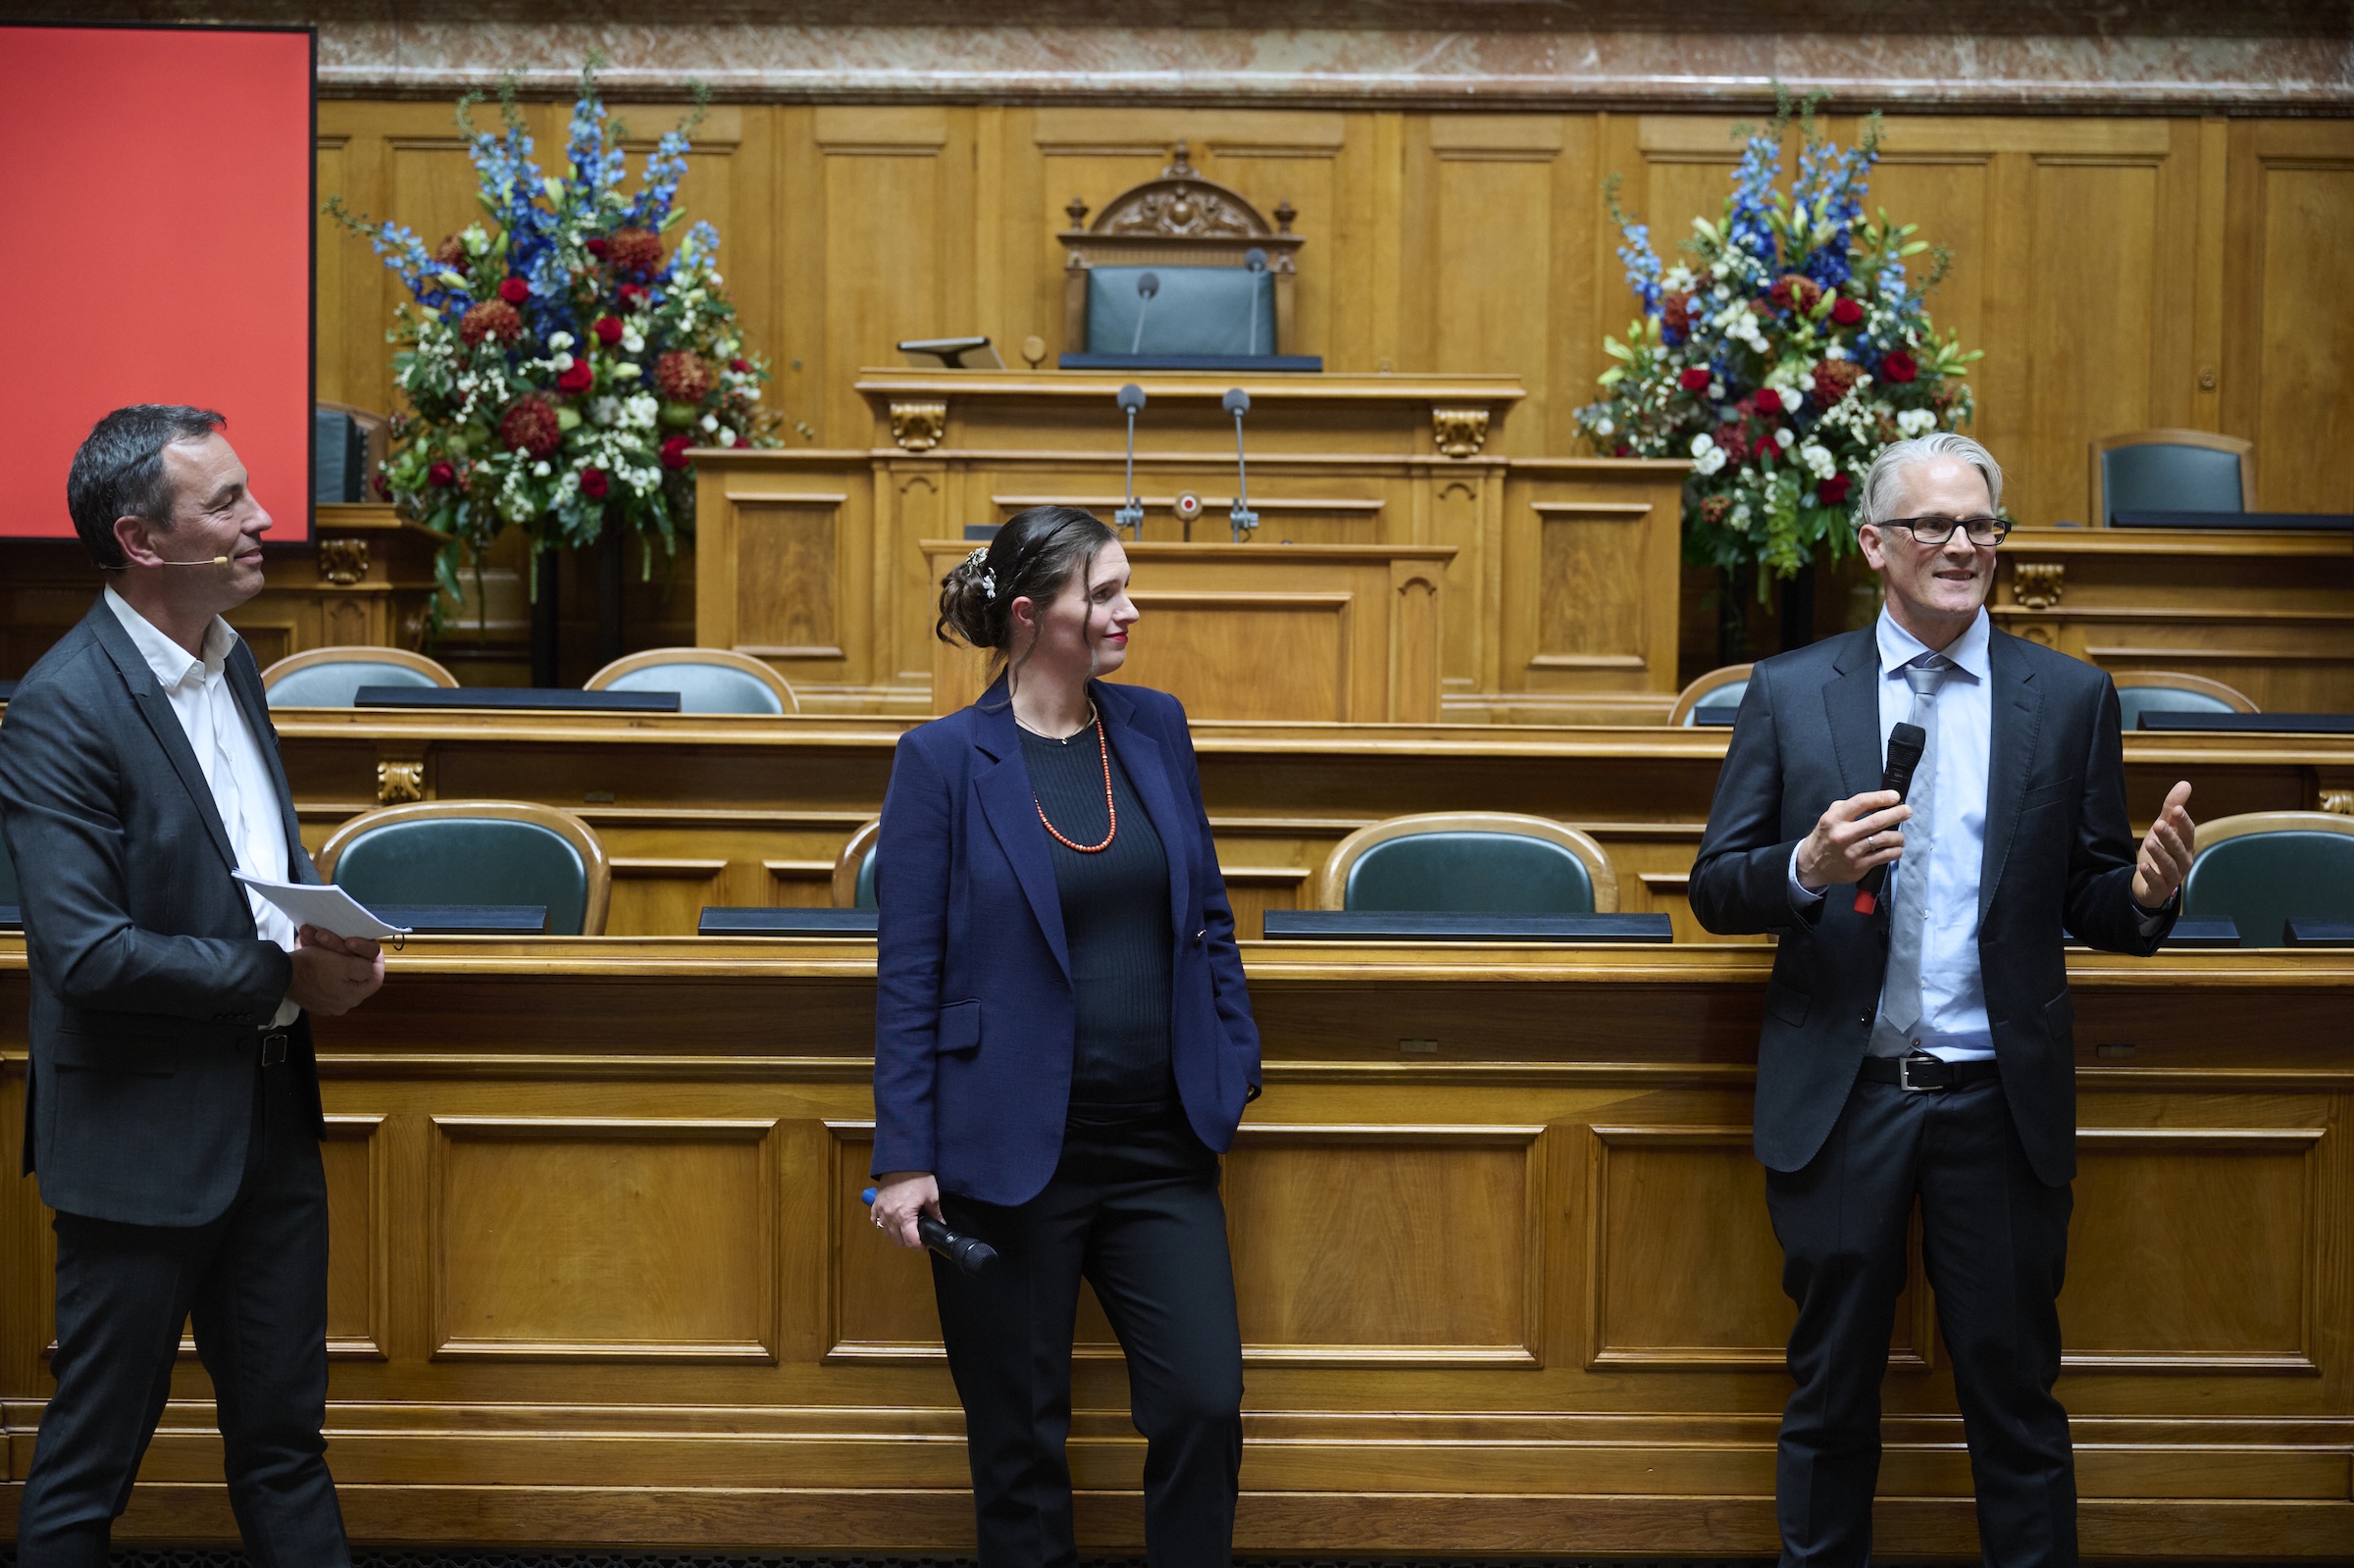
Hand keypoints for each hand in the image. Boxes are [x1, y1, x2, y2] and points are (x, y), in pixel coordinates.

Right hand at [287, 926, 384, 1017]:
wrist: (276, 974)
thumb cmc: (310, 968)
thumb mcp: (345, 964)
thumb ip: (364, 969)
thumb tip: (370, 969)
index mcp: (352, 997)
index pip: (375, 978)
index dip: (375, 960)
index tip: (369, 946)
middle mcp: (341, 1003)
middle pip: (355, 972)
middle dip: (349, 951)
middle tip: (343, 939)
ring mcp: (326, 1000)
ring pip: (338, 971)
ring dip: (332, 952)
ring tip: (321, 937)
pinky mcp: (313, 995)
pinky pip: (323, 975)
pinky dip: (321, 960)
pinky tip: (314, 947)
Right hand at [870, 1171, 941, 1250]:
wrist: (903, 1160)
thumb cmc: (918, 1176)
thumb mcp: (932, 1196)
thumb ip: (936, 1214)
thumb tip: (940, 1224)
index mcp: (904, 1216)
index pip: (910, 1242)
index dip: (920, 1246)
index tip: (925, 1244)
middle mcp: (890, 1216)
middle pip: (898, 1240)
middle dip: (909, 1242)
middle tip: (918, 1238)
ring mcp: (880, 1210)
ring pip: (886, 1233)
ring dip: (896, 1235)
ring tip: (906, 1230)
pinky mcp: (876, 1203)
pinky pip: (875, 1221)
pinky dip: (883, 1225)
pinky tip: (891, 1222)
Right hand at [1795, 789, 1914, 890]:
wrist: (1812, 864)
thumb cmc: (1826, 837)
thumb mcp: (1829, 817)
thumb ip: (1849, 807)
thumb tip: (1877, 801)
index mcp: (1834, 819)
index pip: (1861, 803)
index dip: (1881, 797)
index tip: (1895, 796)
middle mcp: (1843, 835)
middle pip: (1877, 821)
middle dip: (1897, 814)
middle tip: (1907, 811)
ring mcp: (1851, 852)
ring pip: (1884, 839)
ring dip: (1898, 836)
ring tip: (1900, 835)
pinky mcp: (1859, 866)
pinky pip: (1885, 856)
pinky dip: (1896, 851)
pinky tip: (1896, 848)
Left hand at [2131, 780, 2195, 909]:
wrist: (2151, 882)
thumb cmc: (2161, 851)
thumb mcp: (2164, 828)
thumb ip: (2172, 808)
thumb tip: (2185, 783)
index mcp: (2186, 845)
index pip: (2188, 831)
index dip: (2183, 821)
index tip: (2177, 810)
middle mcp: (2183, 860)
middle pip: (2179, 848)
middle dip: (2170, 836)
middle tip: (2158, 824)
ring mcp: (2173, 876)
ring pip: (2170, 865)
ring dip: (2160, 854)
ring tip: (2149, 842)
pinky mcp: (2160, 888)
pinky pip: (2158, 882)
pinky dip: (2151, 875)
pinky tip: (2143, 866)